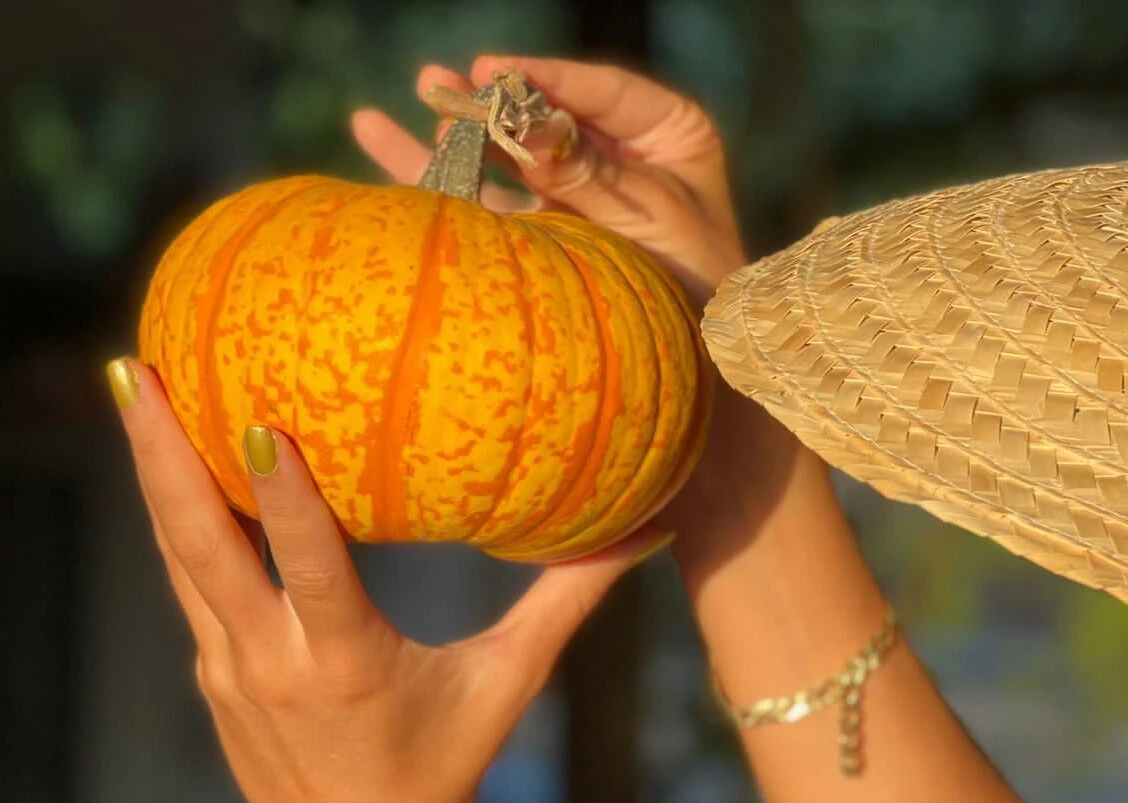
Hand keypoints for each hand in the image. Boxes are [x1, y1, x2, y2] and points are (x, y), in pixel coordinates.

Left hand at [107, 357, 667, 802]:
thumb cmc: (448, 768)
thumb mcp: (510, 682)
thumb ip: (569, 602)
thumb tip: (646, 529)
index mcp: (346, 665)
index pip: (309, 567)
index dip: (283, 494)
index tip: (260, 417)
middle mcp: (270, 664)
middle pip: (199, 546)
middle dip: (164, 453)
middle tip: (138, 366)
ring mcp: (228, 671)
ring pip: (178, 557)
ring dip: (154, 473)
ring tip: (136, 387)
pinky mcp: (213, 675)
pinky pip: (190, 582)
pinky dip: (178, 519)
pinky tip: (173, 463)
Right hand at [352, 56, 745, 299]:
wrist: (706, 366)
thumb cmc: (699, 283)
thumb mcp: (649, 218)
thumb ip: (585, 175)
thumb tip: (527, 129)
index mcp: (668, 135)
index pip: (602, 91)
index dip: (547, 79)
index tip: (495, 70)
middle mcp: (621, 159)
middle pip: (547, 119)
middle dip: (494, 103)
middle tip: (440, 84)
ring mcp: (579, 199)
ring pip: (509, 158)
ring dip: (458, 133)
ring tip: (411, 102)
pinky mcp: (547, 239)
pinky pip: (491, 206)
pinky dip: (444, 181)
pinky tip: (380, 139)